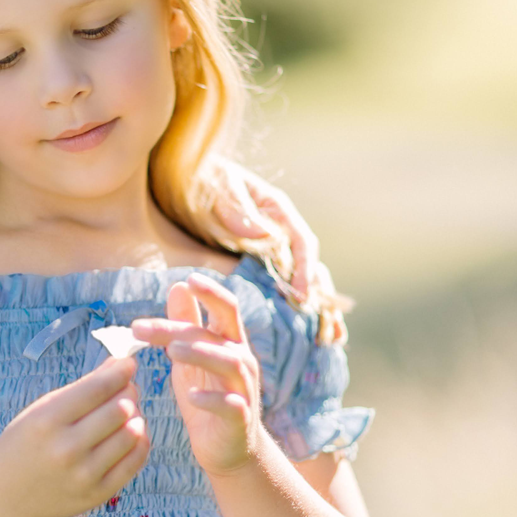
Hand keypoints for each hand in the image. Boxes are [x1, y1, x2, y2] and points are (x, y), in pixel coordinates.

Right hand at [0, 357, 149, 516]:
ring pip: (132, 433)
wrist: (7, 496)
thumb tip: (118, 364)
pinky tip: (132, 433)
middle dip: (129, 393)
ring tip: (128, 413)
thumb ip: (81, 388)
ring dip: (136, 417)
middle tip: (127, 389)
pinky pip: (135, 460)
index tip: (128, 364)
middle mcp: (66, 449)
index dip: (119, 371)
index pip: (97, 389)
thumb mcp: (40, 410)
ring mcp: (84, 474)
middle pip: (119, 409)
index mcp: (46, 422)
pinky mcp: (98, 493)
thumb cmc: (24, 445)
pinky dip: (140, 441)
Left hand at [131, 273, 261, 477]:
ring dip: (201, 354)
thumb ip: (186, 324)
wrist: (226, 450)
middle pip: (219, 332)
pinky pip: (231, 405)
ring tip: (171, 352)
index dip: (211, 292)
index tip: (188, 279)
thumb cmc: (207, 397)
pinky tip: (193, 397)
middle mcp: (241, 361)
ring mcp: (243, 390)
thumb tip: (178, 286)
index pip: (226, 308)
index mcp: (229, 343)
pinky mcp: (240, 418)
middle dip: (182, 325)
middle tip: (140, 327)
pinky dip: (213, 399)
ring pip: (229, 363)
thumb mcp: (191, 359)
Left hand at [211, 162, 345, 344]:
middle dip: (320, 296)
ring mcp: (275, 246)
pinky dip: (300, 307)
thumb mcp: (216, 189)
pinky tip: (310, 331)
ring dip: (318, 307)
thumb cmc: (202, 179)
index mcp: (276, 209)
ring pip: (305, 278)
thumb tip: (261, 234)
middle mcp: (282, 229)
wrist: (186, 180)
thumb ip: (235, 209)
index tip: (301, 295)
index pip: (302, 241)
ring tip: (330, 337)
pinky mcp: (263, 262)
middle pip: (310, 265)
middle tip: (325, 328)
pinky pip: (285, 285)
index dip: (304, 269)